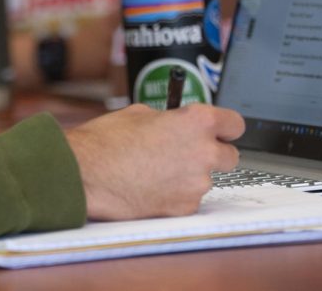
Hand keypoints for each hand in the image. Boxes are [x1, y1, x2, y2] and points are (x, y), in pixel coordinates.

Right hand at [64, 103, 244, 219]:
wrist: (86, 174)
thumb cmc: (106, 141)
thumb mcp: (139, 114)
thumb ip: (169, 119)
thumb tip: (176, 125)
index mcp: (196, 122)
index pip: (235, 124)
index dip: (225, 127)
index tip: (219, 130)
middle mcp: (204, 153)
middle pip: (229, 156)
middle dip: (212, 154)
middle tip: (186, 152)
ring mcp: (196, 184)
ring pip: (205, 179)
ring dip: (188, 175)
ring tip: (155, 170)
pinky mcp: (184, 208)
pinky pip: (188, 198)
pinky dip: (175, 194)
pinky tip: (150, 187)